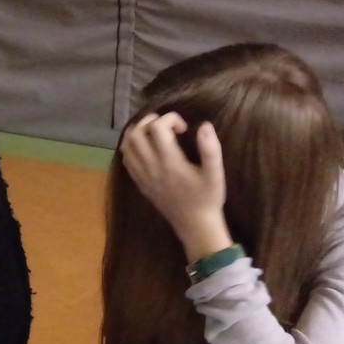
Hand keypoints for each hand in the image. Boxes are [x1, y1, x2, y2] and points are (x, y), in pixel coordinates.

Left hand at [120, 112, 232, 260]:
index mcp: (170, 163)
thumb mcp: (216, 174)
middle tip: (166, 127)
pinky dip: (133, 147)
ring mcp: (142, 176)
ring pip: (127, 145)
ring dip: (138, 132)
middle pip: (136, 133)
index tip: (183, 128)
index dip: (170, 119)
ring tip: (155, 134)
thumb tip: (204, 125)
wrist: (193, 225)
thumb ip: (211, 149)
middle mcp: (152, 168)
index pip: (157, 128)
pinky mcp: (140, 183)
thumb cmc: (207, 198)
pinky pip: (127, 159)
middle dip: (150, 121)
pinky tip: (148, 149)